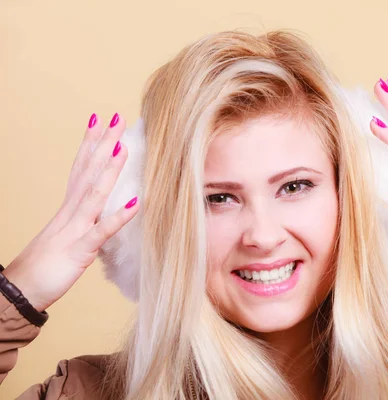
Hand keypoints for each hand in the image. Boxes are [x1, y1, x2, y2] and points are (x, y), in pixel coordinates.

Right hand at [2, 113, 139, 311]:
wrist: (19, 292)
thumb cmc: (44, 266)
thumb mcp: (65, 237)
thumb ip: (81, 221)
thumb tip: (96, 209)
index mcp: (68, 209)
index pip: (79, 169)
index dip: (90, 144)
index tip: (99, 120)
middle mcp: (70, 213)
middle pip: (87, 172)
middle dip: (103, 144)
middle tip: (116, 118)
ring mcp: (74, 230)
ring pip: (94, 194)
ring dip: (110, 171)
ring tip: (124, 148)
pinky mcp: (79, 251)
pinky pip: (101, 232)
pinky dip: (119, 217)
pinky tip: (137, 203)